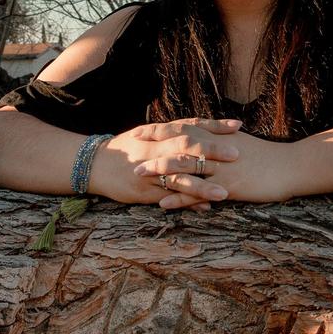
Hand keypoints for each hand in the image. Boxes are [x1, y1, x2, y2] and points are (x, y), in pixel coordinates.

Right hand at [91, 118, 241, 209]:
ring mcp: (151, 169)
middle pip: (188, 146)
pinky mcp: (144, 189)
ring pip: (179, 175)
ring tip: (225, 193)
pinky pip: (168, 195)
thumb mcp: (148, 136)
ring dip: (203, 184)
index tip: (237, 126)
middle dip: (212, 151)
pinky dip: (187, 201)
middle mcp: (157, 148)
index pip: (191, 125)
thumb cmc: (126, 149)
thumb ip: (172, 135)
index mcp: (160, 134)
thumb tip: (200, 133)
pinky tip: (205, 208)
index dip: (214, 126)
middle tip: (237, 154)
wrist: (94, 164)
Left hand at [135, 130, 295, 209]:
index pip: (184, 129)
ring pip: (185, 168)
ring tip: (139, 178)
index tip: (141, 132)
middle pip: (179, 147)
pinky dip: (180, 198)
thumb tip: (209, 139)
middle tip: (132, 155)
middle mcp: (217, 149)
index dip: (161, 131)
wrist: (294, 166)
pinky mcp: (229, 185)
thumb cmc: (270, 157)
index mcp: (219, 136)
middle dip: (154, 150)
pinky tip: (164, 205)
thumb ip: (223, 141)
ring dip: (160, 173)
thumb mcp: (243, 143)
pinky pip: (199, 193)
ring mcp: (222, 167)